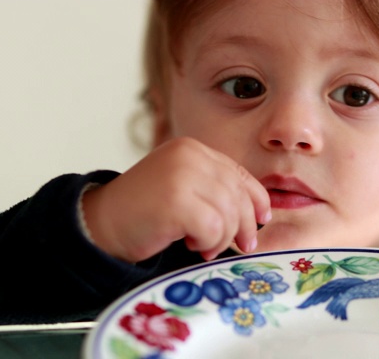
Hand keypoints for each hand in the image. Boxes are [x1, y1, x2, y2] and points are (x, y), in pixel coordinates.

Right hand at [81, 137, 270, 262]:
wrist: (98, 223)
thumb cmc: (144, 212)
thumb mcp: (183, 187)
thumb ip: (213, 189)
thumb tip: (259, 212)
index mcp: (192, 149)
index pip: (239, 173)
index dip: (256, 198)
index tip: (263, 219)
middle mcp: (189, 156)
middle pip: (237, 195)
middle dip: (245, 225)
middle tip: (242, 245)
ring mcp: (182, 176)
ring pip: (229, 213)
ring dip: (221, 237)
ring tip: (203, 245)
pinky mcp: (176, 201)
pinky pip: (214, 228)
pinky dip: (208, 242)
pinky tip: (191, 244)